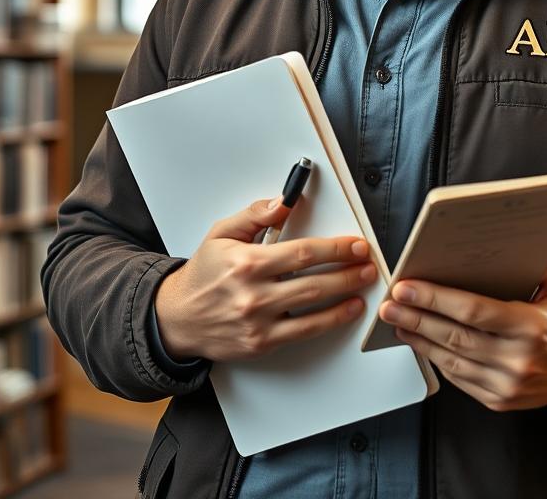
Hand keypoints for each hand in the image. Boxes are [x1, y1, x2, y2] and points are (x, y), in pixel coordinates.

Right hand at [154, 196, 374, 361]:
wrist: (177, 318)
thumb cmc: (203, 273)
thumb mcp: (222, 233)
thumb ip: (255, 215)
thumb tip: (284, 202)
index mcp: (247, 263)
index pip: (303, 253)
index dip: (335, 249)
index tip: (355, 245)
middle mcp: (254, 295)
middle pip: (314, 283)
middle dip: (348, 272)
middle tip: (368, 263)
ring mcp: (259, 323)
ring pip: (313, 310)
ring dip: (345, 296)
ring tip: (365, 284)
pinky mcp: (261, 344)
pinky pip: (303, 333)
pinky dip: (330, 321)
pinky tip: (347, 310)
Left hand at [378, 257, 546, 411]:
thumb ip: (542, 262)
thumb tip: (515, 235)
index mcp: (532, 328)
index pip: (474, 311)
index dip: (436, 299)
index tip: (408, 287)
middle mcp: (518, 360)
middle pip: (455, 336)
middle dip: (417, 317)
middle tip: (391, 303)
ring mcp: (506, 385)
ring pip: (450, 360)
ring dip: (419, 338)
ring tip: (397, 320)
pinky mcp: (497, 400)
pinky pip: (458, 378)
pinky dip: (435, 357)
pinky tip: (420, 340)